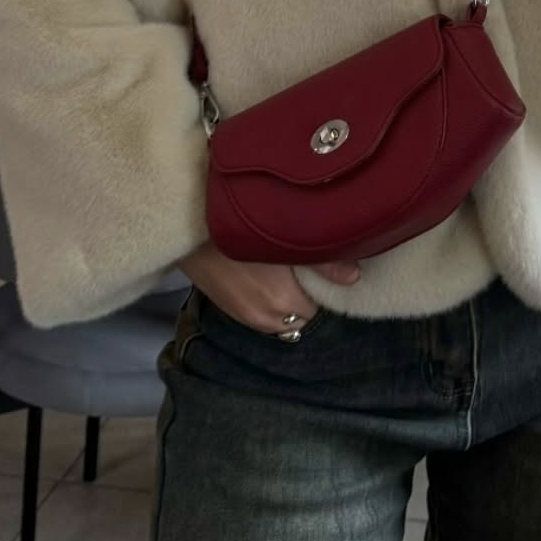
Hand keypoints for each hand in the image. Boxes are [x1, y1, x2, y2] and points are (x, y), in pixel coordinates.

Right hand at [178, 239, 359, 334]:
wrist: (186, 223)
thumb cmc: (238, 225)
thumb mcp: (283, 239)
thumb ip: (323, 262)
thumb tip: (354, 277)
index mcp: (282, 303)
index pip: (317, 308)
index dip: (322, 288)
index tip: (321, 267)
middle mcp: (263, 318)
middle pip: (298, 315)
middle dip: (304, 296)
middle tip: (304, 265)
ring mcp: (241, 316)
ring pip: (277, 316)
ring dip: (283, 298)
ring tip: (284, 269)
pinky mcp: (226, 308)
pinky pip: (257, 311)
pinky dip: (264, 298)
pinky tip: (263, 274)